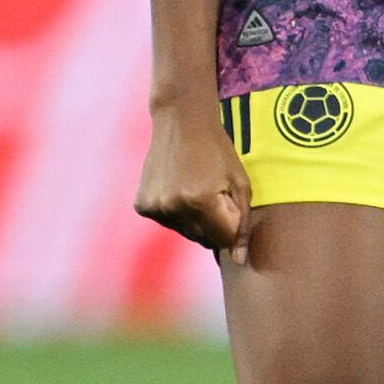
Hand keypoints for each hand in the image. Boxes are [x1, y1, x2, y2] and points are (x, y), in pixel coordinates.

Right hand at [134, 102, 250, 253]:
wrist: (181, 123)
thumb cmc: (218, 152)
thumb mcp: (241, 184)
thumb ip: (242, 224)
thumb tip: (240, 260)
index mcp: (201, 201)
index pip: (223, 239)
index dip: (232, 226)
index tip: (231, 205)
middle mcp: (173, 208)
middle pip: (204, 239)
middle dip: (215, 224)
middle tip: (214, 193)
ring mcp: (154, 208)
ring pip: (186, 233)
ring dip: (196, 220)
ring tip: (196, 188)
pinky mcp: (142, 206)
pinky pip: (168, 223)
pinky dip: (177, 213)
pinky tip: (179, 189)